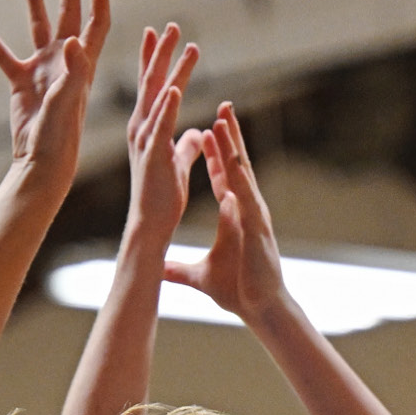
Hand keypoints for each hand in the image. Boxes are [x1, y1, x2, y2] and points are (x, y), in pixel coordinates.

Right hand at [0, 0, 109, 185]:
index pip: (97, 19)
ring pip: (40, 26)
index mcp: (83, 61)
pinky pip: (4, 56)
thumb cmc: (61, 134)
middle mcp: (65, 60)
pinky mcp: (22, 82)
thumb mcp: (68, 100)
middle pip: (71, 13)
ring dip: (37, 0)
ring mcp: (43, 69)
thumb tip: (69, 39)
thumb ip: (72, 70)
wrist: (41, 159)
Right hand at [126, 24, 201, 243]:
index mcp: (146, 130)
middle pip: (151, 84)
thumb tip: (196, 133)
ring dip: (171, 69)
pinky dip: (168, 107)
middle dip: (160, 54)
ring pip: (160, 98)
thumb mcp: (177, 164)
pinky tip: (176, 88)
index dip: (154, 60)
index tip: (159, 33)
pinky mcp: (155, 157)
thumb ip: (185, 145)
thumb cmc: (162, 198)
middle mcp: (141, 131)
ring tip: (182, 43)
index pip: (151, 88)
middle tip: (171, 26)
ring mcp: (146, 142)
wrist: (150, 226)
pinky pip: (162, 128)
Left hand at [164, 104, 284, 322]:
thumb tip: (156, 270)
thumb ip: (177, 270)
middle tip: (221, 106)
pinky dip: (241, 181)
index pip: (223, 176)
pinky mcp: (258, 229)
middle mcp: (245, 208)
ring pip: (243, 173)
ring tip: (224, 120)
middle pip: (236, 165)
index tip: (203, 130)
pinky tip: (235, 164)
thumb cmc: (236, 290)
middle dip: (228, 137)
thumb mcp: (198, 276)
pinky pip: (248, 200)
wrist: (259, 307)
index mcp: (232, 214)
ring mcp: (254, 216)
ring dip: (233, 147)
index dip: (214, 153)